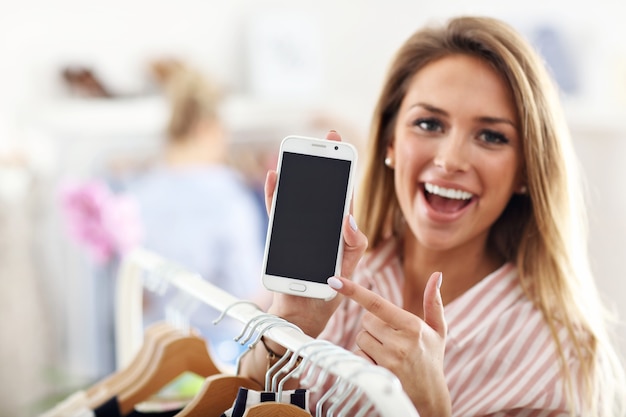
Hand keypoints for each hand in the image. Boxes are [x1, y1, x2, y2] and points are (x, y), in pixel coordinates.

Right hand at [264, 130, 367, 336]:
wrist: (304, 313)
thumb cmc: (331, 291)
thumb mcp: (350, 266)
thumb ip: (354, 243)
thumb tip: (349, 217)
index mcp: (338, 230)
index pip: (343, 195)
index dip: (344, 172)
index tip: (344, 149)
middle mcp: (318, 225)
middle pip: (321, 189)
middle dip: (323, 162)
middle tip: (327, 139)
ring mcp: (299, 228)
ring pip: (298, 195)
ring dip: (298, 172)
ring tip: (301, 151)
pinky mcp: (282, 237)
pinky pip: (277, 212)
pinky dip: (274, 194)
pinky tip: (276, 177)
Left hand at [326, 272, 450, 416]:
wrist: (430, 397)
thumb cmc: (431, 359)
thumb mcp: (438, 330)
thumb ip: (434, 302)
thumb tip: (436, 275)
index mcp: (412, 326)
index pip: (377, 303)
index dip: (354, 291)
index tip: (335, 280)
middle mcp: (400, 341)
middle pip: (366, 320)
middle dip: (374, 326)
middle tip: (391, 338)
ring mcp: (388, 359)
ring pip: (361, 337)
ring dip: (370, 343)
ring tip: (388, 353)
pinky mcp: (378, 373)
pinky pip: (358, 355)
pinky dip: (366, 358)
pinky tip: (382, 364)